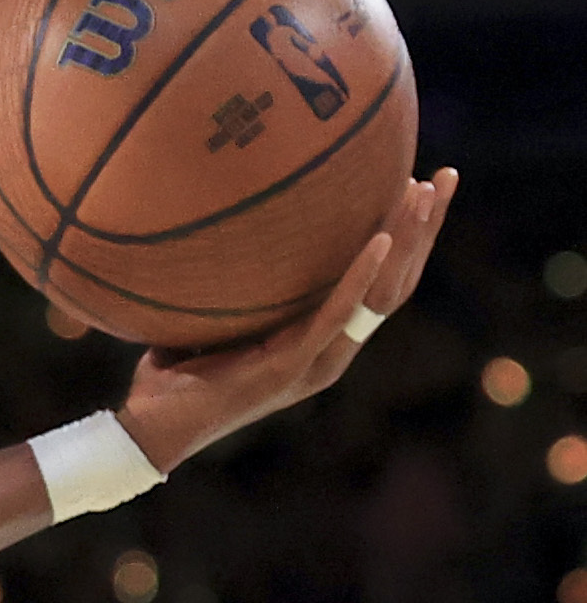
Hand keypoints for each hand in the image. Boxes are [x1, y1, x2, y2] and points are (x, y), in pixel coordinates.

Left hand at [116, 167, 455, 471]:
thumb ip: (236, 284)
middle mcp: (331, 349)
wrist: (156, 426)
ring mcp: (318, 359)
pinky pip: (338, 313)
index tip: (416, 186)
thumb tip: (218, 224)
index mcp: (319, 339)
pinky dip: (361, 275)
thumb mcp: (217, 316)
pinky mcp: (295, 365)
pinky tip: (381, 240)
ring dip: (406, 240)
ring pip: (379, 293)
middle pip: (396, 282)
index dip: (405, 239)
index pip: (380, 283)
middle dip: (423, 229)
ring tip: (425, 193)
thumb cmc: (175, 372)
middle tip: (445, 176)